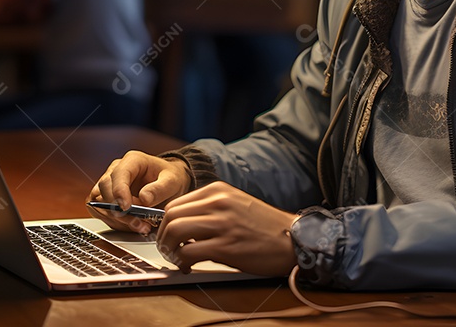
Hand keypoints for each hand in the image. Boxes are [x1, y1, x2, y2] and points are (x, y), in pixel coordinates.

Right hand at [87, 151, 190, 233]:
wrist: (168, 184)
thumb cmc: (169, 178)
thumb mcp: (172, 181)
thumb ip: (160, 188)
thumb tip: (144, 199)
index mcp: (132, 161)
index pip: (118, 174)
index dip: (119, 191)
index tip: (126, 208)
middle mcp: (117, 170)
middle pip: (105, 189)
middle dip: (119, 210)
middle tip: (138, 223)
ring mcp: (110, 184)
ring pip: (99, 202)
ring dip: (116, 219)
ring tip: (139, 226)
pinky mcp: (107, 199)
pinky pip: (101, 211)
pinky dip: (114, 222)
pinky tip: (131, 225)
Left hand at [155, 182, 297, 275]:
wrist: (292, 238)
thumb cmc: (264, 226)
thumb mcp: (235, 204)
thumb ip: (210, 208)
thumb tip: (182, 223)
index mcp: (218, 190)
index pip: (175, 203)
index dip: (165, 223)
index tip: (167, 236)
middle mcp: (218, 202)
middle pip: (170, 216)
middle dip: (162, 236)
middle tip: (167, 250)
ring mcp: (222, 223)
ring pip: (175, 231)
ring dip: (169, 249)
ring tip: (177, 258)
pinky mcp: (226, 246)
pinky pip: (189, 252)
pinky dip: (182, 261)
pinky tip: (188, 266)